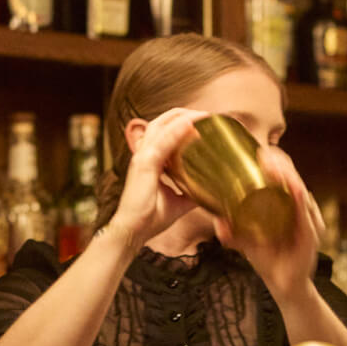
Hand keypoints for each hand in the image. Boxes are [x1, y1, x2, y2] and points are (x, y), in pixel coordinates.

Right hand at [106, 108, 204, 248]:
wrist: (134, 231)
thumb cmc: (150, 217)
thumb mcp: (179, 200)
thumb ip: (192, 191)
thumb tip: (212, 191)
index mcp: (150, 158)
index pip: (164, 131)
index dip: (183, 122)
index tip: (205, 122)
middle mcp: (144, 153)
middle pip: (162, 121)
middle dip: (185, 114)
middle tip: (208, 115)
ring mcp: (142, 157)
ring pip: (161, 126)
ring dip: (184, 117)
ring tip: (204, 115)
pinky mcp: (144, 165)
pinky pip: (162, 143)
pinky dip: (177, 131)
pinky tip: (191, 124)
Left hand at [214, 144, 322, 300]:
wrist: (285, 286)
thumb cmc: (269, 259)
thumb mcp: (247, 242)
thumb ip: (233, 231)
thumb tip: (216, 218)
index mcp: (288, 206)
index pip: (285, 176)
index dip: (275, 161)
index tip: (259, 150)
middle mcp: (301, 210)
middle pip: (294, 178)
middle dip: (280, 163)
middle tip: (263, 153)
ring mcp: (308, 221)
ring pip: (300, 191)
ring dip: (288, 176)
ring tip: (272, 164)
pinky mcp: (310, 235)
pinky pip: (305, 214)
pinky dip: (299, 199)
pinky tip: (293, 189)